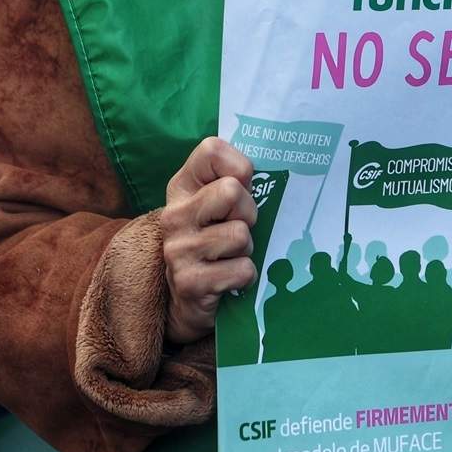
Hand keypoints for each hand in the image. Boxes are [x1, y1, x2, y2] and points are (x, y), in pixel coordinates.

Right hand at [156, 138, 258, 344]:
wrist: (191, 301)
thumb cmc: (217, 244)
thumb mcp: (220, 208)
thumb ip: (236, 182)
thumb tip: (277, 166)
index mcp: (182, 187)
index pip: (211, 150)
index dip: (238, 167)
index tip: (242, 187)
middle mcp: (174, 214)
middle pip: (231, 191)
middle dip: (247, 213)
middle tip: (239, 229)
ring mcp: (178, 249)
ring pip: (240, 234)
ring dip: (246, 250)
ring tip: (231, 257)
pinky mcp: (189, 282)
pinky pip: (241, 269)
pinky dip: (245, 277)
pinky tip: (229, 280)